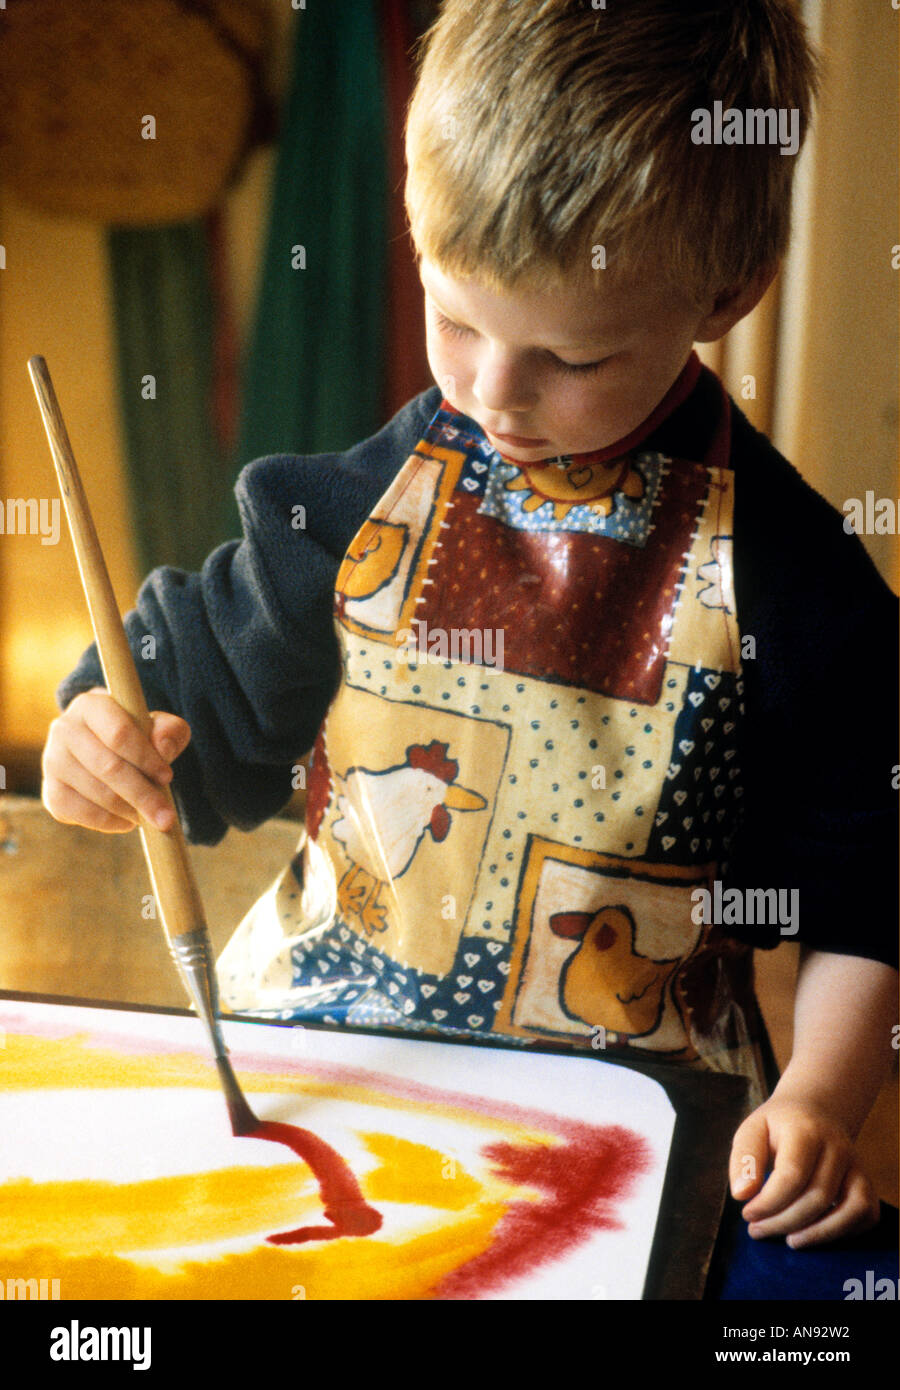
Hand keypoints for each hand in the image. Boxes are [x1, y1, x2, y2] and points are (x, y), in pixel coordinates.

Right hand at [42, 687, 191, 833]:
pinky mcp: (51, 791)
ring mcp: (52, 761)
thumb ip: (169, 731)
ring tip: (150, 815)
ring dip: (129, 810)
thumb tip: (164, 748)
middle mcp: (64, 729)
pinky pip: (82, 813)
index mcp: (91, 705)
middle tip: (166, 817)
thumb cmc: (139, 736)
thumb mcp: (160, 727)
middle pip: (108, 767)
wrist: (106, 750)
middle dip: (142, 795)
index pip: (119, 733)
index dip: (146, 758)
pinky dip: (110, 822)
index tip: (168, 777)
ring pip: (97, 793)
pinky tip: (128, 820)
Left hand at [729, 1096, 879, 1247]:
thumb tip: (741, 1194)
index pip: (792, 1175)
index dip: (769, 1203)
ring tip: (789, 1239)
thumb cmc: (778, 1127)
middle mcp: (837, 1146)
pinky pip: (866, 1214)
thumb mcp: (752, 1130)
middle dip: (784, 1222)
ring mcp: (856, 1165)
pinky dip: (844, 1231)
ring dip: (817, 1234)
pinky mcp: (867, 1181)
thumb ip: (744, 1159)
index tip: (747, 1214)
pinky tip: (815, 1232)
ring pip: (850, 1209)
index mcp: (805, 1130)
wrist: (815, 1111)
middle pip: (817, 1197)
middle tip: (757, 1230)